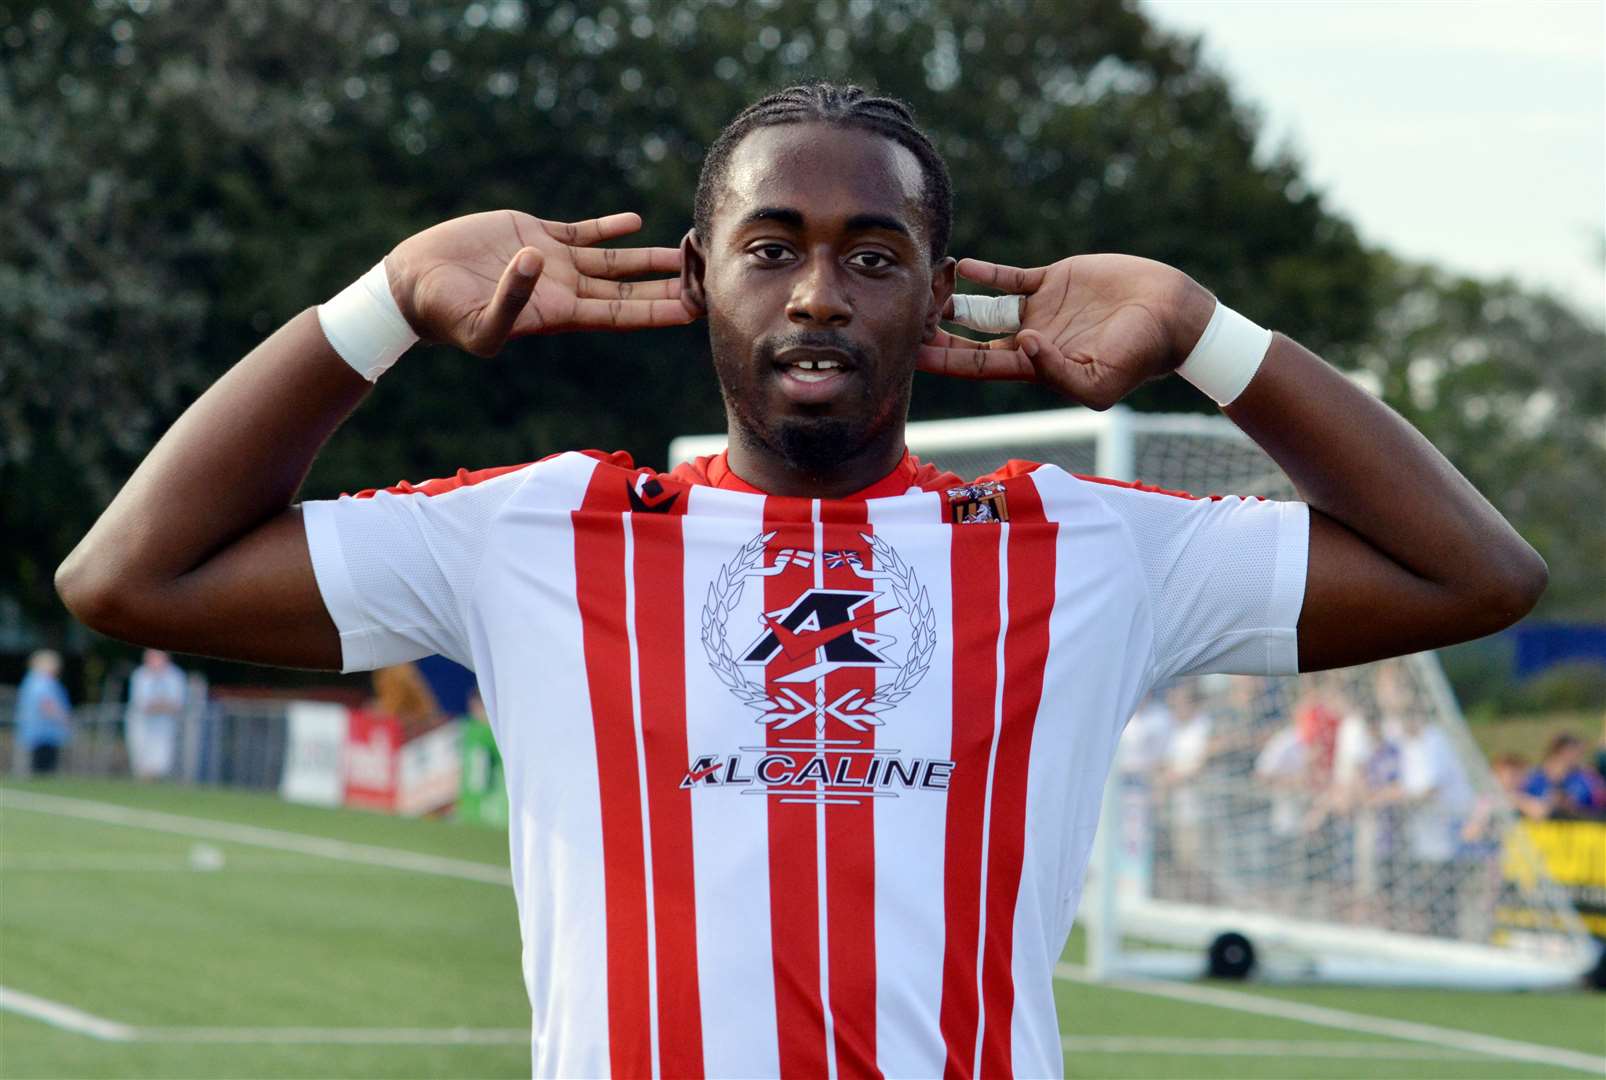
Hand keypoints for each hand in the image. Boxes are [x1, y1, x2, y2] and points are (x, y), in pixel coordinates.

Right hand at [384, 209, 692, 355]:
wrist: (415, 284)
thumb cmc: (444, 314)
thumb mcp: (478, 324)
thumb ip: (510, 299)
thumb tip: (536, 261)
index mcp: (561, 314)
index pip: (623, 314)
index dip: (659, 312)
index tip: (696, 308)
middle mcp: (566, 290)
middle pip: (629, 289)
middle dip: (669, 286)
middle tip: (709, 279)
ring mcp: (554, 262)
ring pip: (614, 261)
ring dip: (650, 257)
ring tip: (686, 249)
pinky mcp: (535, 234)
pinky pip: (582, 232)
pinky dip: (608, 228)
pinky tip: (636, 223)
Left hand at [919, 254, 1214, 408]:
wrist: (1173, 315)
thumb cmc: (1141, 357)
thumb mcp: (1100, 383)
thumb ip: (1056, 372)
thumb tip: (1021, 344)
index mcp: (1033, 367)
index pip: (975, 365)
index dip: (942, 360)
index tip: (908, 351)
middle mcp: (1029, 340)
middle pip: (969, 338)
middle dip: (936, 331)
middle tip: (904, 316)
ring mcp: (1040, 308)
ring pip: (982, 306)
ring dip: (953, 299)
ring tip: (925, 287)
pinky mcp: (1054, 280)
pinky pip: (1009, 277)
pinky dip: (984, 272)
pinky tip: (960, 264)